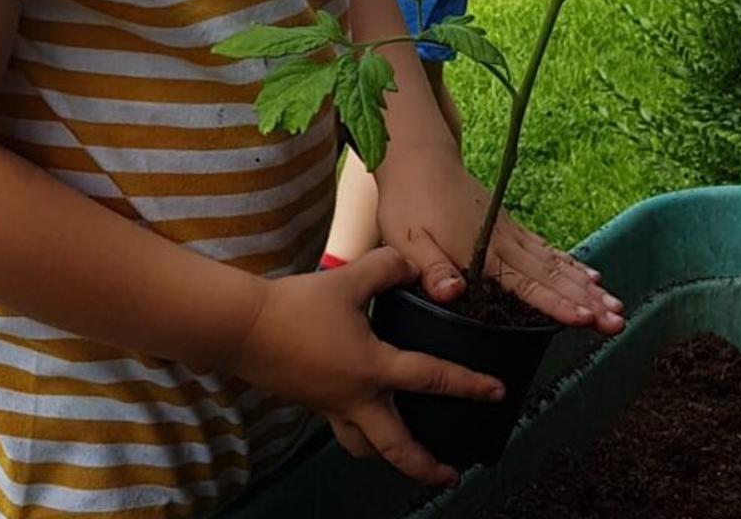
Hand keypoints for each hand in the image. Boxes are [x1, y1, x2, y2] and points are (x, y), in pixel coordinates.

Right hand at [226, 248, 504, 486]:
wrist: (243, 328)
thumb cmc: (297, 306)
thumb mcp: (349, 279)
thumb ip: (388, 267)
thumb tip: (415, 264)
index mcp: (373, 368)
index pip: (432, 377)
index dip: (469, 385)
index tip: (497, 394)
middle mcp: (356, 397)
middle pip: (397, 447)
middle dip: (425, 466)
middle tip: (450, 475)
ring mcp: (330, 406)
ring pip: (365, 445)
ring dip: (388, 456)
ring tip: (404, 456)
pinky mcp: (310, 402)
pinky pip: (341, 427)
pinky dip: (359, 432)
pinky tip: (363, 415)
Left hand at [376, 147, 624, 335]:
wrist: (418, 158)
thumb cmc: (408, 202)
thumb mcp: (406, 239)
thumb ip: (431, 269)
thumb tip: (453, 294)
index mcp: (481, 251)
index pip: (526, 284)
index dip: (557, 304)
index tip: (585, 319)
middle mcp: (504, 243)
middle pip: (553, 277)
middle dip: (587, 301)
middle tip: (617, 323)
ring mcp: (510, 233)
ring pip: (556, 264)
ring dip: (587, 287)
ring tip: (616, 306)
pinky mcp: (509, 226)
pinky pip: (547, 249)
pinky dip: (571, 265)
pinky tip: (590, 277)